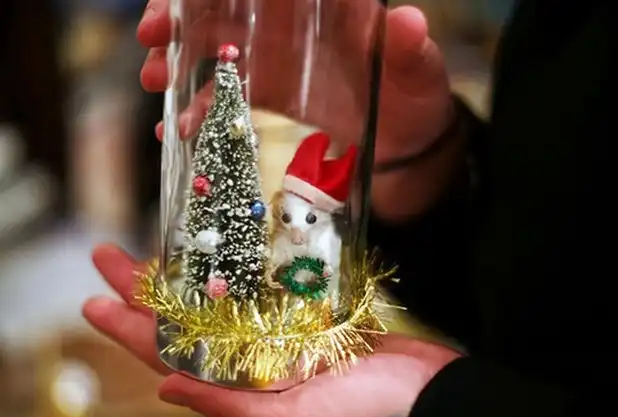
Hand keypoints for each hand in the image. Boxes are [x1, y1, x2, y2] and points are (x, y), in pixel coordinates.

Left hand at [83, 244, 460, 416]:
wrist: (424, 389)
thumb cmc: (369, 409)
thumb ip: (233, 407)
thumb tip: (165, 387)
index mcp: (241, 385)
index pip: (170, 354)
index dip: (128, 327)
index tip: (92, 297)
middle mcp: (249, 360)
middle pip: (182, 321)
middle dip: (142, 291)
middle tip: (108, 255)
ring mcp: (275, 337)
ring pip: (213, 302)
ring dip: (180, 278)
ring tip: (150, 251)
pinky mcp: (303, 317)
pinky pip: (255, 293)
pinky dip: (232, 274)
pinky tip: (219, 256)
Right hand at [138, 1, 454, 219]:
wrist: (407, 152)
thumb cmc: (416, 103)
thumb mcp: (418, 76)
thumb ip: (409, 53)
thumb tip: (408, 22)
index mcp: (322, 11)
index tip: (182, 1)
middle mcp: (289, 33)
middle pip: (221, 15)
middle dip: (178, 23)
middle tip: (151, 42)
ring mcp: (273, 71)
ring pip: (211, 58)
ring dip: (176, 68)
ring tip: (156, 86)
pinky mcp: (265, 107)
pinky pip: (222, 104)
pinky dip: (196, 114)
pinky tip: (179, 130)